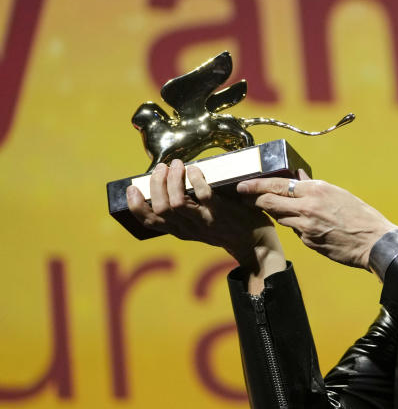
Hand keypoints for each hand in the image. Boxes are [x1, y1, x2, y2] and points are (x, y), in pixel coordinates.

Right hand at [126, 160, 281, 270]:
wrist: (254, 243)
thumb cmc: (225, 228)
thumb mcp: (198, 226)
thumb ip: (184, 213)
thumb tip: (169, 186)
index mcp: (179, 231)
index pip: (150, 221)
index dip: (136, 205)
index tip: (132, 188)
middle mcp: (188, 229)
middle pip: (161, 208)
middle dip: (156, 185)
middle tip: (161, 168)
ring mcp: (205, 221)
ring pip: (178, 203)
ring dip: (174, 180)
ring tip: (176, 164)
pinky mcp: (221, 213)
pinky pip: (204, 195)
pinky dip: (197, 180)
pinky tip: (195, 169)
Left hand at [237, 170, 397, 269]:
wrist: (374, 242)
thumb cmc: (361, 216)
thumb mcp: (338, 194)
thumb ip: (314, 187)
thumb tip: (299, 177)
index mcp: (315, 190)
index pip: (277, 185)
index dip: (255, 185)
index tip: (243, 185)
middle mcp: (307, 206)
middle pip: (268, 202)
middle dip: (253, 199)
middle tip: (244, 197)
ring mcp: (305, 226)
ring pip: (280, 218)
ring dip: (277, 213)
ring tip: (276, 210)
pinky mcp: (308, 242)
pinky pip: (295, 232)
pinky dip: (296, 227)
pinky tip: (307, 226)